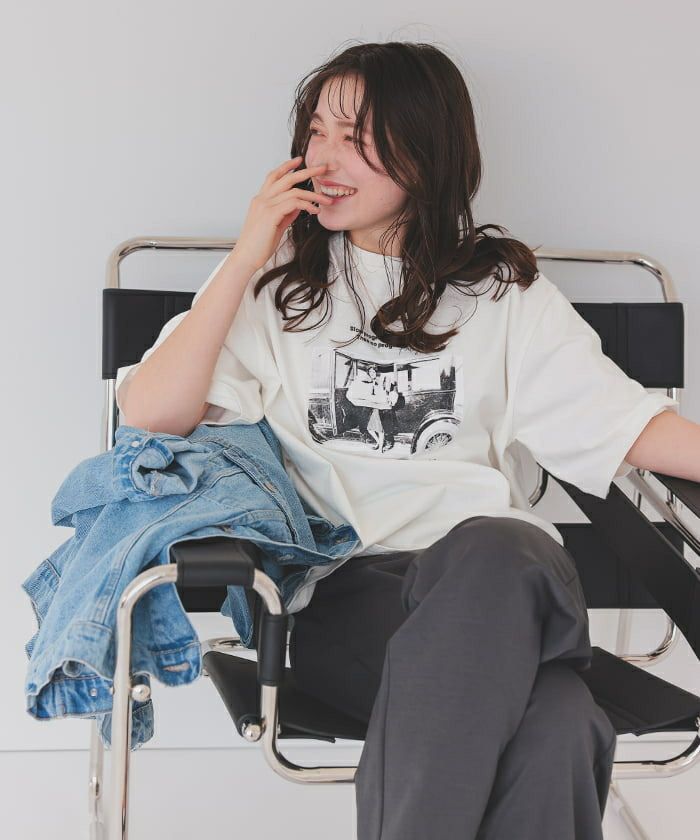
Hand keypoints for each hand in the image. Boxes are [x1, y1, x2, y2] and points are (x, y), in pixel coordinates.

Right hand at [233, 156, 333, 272]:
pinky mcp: (271, 215)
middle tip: (323, 168)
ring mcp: (265, 206)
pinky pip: (294, 203)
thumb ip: (285, 213)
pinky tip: (315, 211)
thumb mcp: (275, 225)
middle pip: (286, 178)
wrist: (246, 258)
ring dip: (314, 194)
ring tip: (326, 200)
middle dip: (307, 171)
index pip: (274, 176)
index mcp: (260, 200)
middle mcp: (262, 199)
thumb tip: (299, 205)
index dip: (287, 167)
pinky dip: (307, 205)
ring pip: (294, 191)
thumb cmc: (259, 245)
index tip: (300, 161)